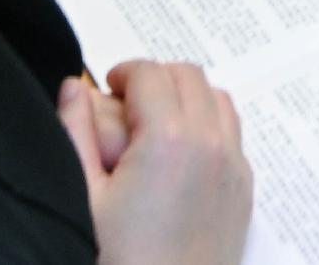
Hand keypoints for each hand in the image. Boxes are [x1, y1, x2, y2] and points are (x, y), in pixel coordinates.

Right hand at [67, 61, 250, 264]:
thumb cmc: (119, 263)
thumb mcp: (82, 198)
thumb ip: (75, 133)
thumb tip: (74, 87)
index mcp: (169, 140)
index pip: (151, 75)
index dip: (123, 73)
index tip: (104, 89)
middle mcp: (211, 146)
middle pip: (189, 78)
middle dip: (155, 80)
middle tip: (123, 106)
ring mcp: (233, 170)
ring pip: (217, 101)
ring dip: (186, 99)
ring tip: (151, 127)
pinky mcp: (243, 194)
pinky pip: (232, 136)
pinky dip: (208, 126)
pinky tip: (177, 157)